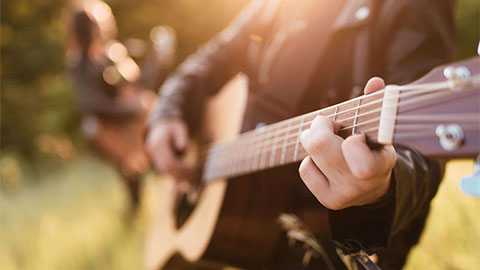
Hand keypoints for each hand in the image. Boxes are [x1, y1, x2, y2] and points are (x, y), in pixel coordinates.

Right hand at [146, 119, 191, 180]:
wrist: (160, 127)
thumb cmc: (173, 127)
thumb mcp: (179, 128)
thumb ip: (181, 136)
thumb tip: (182, 148)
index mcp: (159, 143)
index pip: (169, 161)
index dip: (181, 168)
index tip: (193, 169)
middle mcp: (153, 151)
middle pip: (166, 168)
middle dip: (180, 173)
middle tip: (195, 174)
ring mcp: (153, 156)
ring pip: (165, 171)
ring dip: (178, 175)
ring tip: (192, 175)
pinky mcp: (156, 160)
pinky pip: (165, 170)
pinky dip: (175, 173)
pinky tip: (186, 173)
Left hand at [299, 78, 395, 209]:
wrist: (374, 187)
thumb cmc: (373, 147)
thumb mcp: (379, 129)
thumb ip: (377, 105)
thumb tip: (375, 83)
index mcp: (381, 164)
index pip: (356, 151)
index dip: (349, 138)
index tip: (355, 134)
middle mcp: (363, 183)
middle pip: (320, 145)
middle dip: (319, 126)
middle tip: (328, 124)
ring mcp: (344, 195)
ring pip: (311, 155)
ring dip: (314, 140)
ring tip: (329, 141)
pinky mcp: (329, 200)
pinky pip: (306, 170)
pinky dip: (310, 160)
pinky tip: (325, 161)